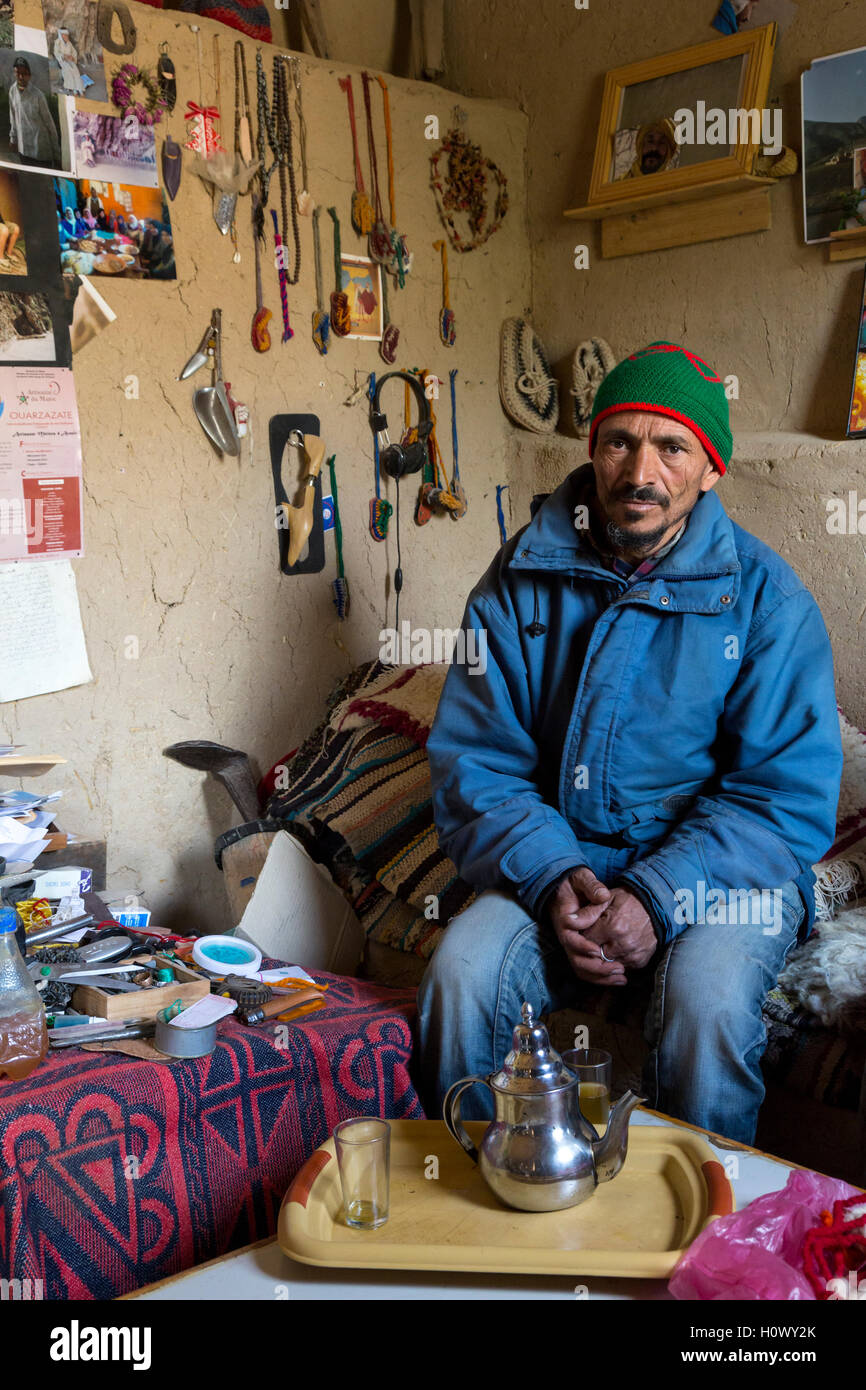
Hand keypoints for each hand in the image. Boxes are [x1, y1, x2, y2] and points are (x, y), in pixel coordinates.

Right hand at [548, 866, 626, 986]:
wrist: (564, 887)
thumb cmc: (574, 883)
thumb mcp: (581, 878)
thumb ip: (591, 886)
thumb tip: (602, 895)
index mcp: (564, 920)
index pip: (570, 939)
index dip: (583, 946)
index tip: (597, 950)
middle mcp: (566, 937)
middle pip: (576, 961)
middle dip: (597, 968)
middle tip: (619, 968)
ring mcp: (572, 946)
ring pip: (582, 969)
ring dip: (601, 977)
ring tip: (622, 977)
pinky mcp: (580, 951)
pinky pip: (587, 969)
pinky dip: (601, 977)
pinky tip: (618, 977)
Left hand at [582, 888, 657, 970]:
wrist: (656, 906)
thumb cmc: (628, 901)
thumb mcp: (607, 899)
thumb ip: (588, 911)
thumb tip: (570, 921)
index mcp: (612, 926)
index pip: (586, 942)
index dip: (581, 939)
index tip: (583, 933)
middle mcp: (623, 944)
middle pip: (595, 957)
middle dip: (590, 951)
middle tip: (593, 941)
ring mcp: (632, 955)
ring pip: (607, 965)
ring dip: (603, 958)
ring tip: (605, 944)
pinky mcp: (640, 962)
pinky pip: (621, 967)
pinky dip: (616, 961)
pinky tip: (616, 950)